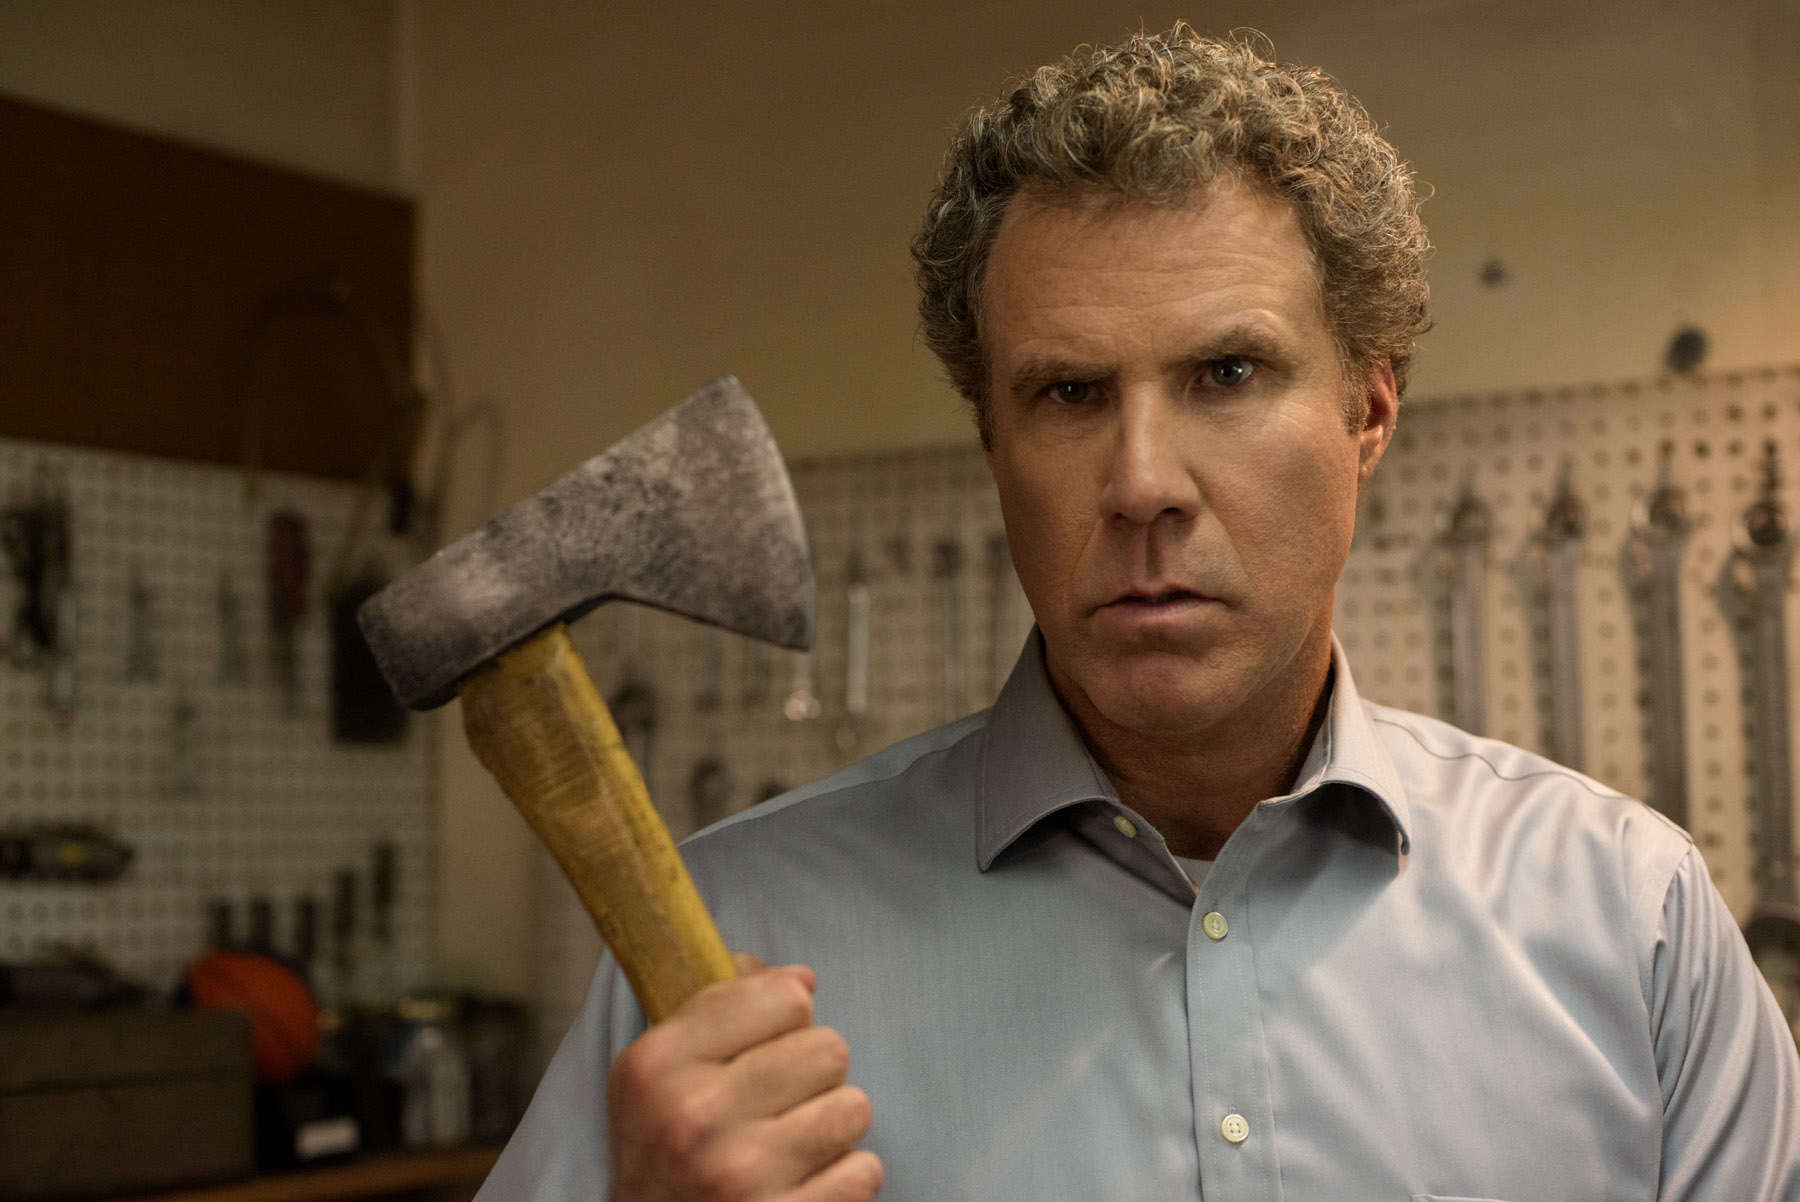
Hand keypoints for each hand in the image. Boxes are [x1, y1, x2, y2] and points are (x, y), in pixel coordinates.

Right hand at [607, 954, 882, 1200]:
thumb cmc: (663, 1153)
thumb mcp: (659, 1072)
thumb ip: (722, 1007)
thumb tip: (802, 979)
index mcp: (661, 1063)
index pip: (785, 996)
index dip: (784, 1019)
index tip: (761, 1049)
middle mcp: (696, 1115)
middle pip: (829, 1048)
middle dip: (812, 1076)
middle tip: (777, 1106)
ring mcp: (741, 1174)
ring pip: (854, 1108)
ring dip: (831, 1127)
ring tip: (791, 1145)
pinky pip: (864, 1171)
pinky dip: (843, 1179)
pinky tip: (802, 1183)